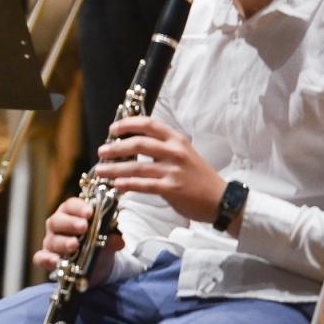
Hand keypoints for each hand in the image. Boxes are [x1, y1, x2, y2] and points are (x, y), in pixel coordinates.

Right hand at [33, 196, 123, 282]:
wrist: (95, 264)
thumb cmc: (98, 243)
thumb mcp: (107, 239)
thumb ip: (111, 238)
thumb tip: (118, 241)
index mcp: (71, 213)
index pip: (71, 206)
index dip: (79, 208)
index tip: (90, 212)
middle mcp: (57, 225)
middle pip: (58, 221)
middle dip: (70, 223)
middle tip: (83, 226)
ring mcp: (51, 241)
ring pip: (52, 240)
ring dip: (63, 242)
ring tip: (75, 245)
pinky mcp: (47, 258)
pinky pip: (41, 258)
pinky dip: (46, 259)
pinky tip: (55, 261)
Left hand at [93, 115, 225, 224]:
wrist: (221, 199)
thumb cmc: (199, 177)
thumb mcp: (184, 153)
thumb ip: (162, 148)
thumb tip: (133, 145)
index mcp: (176, 139)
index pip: (148, 124)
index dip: (127, 124)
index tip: (112, 129)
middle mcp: (174, 151)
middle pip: (138, 143)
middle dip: (116, 147)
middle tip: (102, 151)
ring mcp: (173, 170)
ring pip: (137, 166)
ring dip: (115, 168)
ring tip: (101, 170)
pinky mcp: (172, 188)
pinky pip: (144, 185)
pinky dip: (128, 184)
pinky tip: (117, 185)